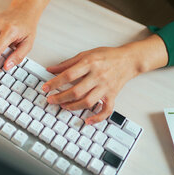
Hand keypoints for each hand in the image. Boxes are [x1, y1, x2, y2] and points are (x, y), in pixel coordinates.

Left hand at [43, 34, 167, 123]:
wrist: (128, 60)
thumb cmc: (107, 56)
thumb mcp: (86, 54)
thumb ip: (67, 63)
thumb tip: (50, 69)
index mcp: (90, 63)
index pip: (68, 75)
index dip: (55, 83)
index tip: (45, 88)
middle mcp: (98, 76)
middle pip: (76, 91)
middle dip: (60, 97)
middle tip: (50, 100)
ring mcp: (105, 87)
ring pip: (88, 102)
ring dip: (73, 107)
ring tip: (64, 106)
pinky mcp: (112, 95)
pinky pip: (106, 110)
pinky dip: (97, 118)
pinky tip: (87, 120)